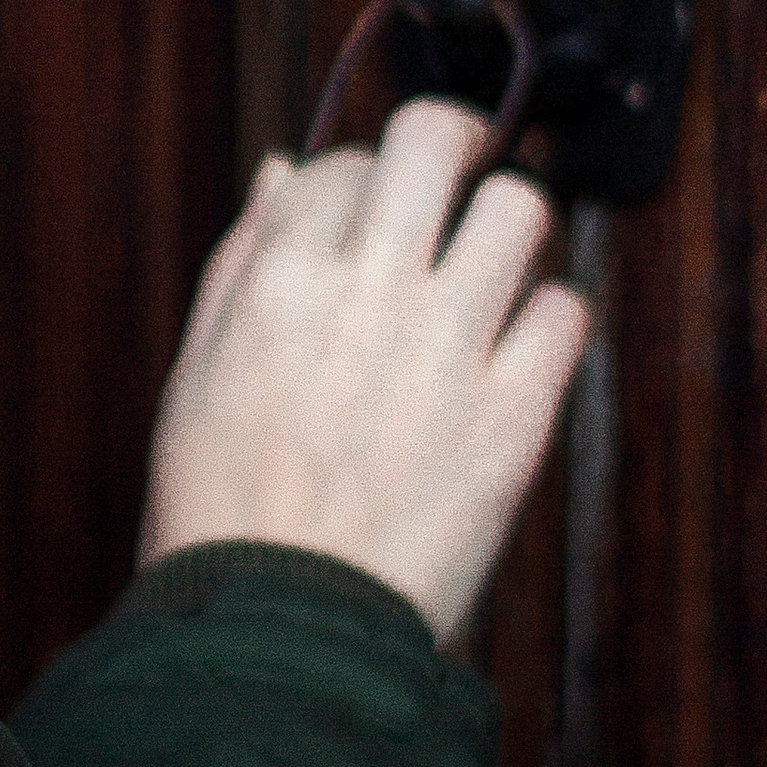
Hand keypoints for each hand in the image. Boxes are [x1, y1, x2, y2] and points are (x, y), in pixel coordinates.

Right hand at [138, 98, 590, 645]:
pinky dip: (547, 320)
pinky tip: (513, 352)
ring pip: (520, 207)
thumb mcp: (199, 367)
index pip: (341, 161)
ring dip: (506, 225)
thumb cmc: (221, 505)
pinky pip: (567, 312)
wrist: (281, 629)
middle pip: (436, 137)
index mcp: (279, 278)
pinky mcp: (516, 415)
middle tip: (454, 176)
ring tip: (490, 267)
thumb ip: (246, 257)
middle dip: (451, 142)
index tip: (367, 217)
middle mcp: (368, 291)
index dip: (358, 181)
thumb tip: (286, 168)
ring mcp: (449, 348)